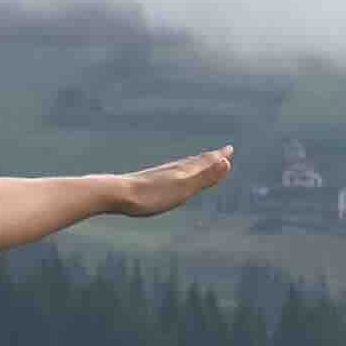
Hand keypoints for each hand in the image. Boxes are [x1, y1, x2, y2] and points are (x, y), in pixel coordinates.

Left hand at [98, 147, 228, 215]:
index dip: (219, 157)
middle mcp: (172, 170)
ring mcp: (159, 175)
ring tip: (198, 161)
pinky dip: (176, 172)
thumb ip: (204, 177)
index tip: (229, 149)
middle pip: (195, 162)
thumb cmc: (150, 195)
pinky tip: (169, 176)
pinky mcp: (147, 181)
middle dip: (210, 158)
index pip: (205, 162)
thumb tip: (227, 162)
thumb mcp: (182, 189)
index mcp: (183, 172)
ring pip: (181, 166)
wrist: (116, 193)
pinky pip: (168, 174)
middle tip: (221, 153)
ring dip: (194, 163)